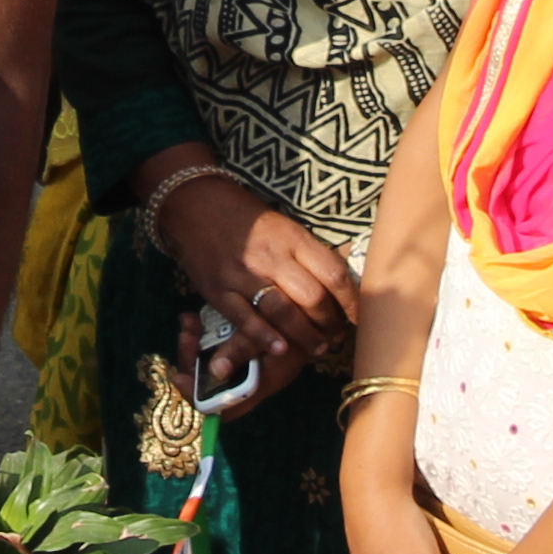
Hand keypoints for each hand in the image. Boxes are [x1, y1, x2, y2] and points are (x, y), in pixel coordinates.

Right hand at [146, 168, 358, 390]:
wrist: (194, 204)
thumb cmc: (245, 216)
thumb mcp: (283, 225)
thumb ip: (306, 253)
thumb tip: (338, 284)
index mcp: (292, 237)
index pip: (333, 273)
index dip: (352, 301)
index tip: (358, 316)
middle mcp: (271, 256)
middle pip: (313, 297)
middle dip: (330, 323)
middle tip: (336, 336)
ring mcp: (243, 275)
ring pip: (284, 312)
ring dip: (305, 336)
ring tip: (317, 347)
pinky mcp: (219, 291)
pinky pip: (245, 319)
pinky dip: (265, 337)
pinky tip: (281, 349)